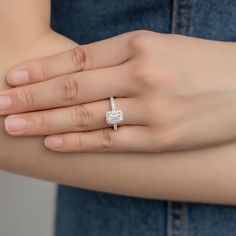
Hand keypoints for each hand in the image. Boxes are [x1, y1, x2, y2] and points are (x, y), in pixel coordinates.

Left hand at [1, 30, 235, 151]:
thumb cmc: (199, 64)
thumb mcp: (157, 49)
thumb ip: (117, 60)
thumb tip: (78, 72)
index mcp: (140, 45)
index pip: (77, 58)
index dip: (41, 69)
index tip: (13, 78)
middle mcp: (142, 75)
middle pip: (73, 87)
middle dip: (31, 97)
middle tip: (0, 105)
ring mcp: (152, 109)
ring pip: (87, 116)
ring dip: (46, 121)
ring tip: (14, 125)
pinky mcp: (161, 137)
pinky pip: (111, 140)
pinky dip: (79, 142)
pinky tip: (53, 142)